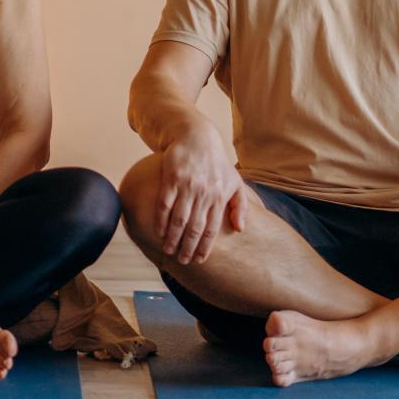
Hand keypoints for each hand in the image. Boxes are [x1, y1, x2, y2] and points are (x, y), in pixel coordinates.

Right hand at [157, 125, 248, 264]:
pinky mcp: (171, 178)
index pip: (212, 229)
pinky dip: (160, 220)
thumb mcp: (235, 182)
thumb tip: (240, 229)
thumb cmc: (217, 163)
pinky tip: (158, 231)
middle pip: (194, 227)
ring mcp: (187, 186)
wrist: (196, 137)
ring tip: (168, 251)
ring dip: (173, 237)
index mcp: (219, 197)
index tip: (199, 260)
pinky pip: (164, 203)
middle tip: (183, 261)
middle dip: (188, 247)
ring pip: (179, 218)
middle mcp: (204, 193)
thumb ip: (240, 206)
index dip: (205, 247)